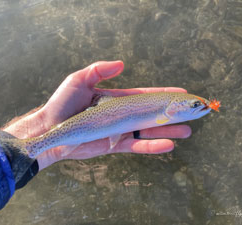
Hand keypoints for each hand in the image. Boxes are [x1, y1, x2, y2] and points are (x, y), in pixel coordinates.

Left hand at [3, 61, 190, 169]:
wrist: (50, 130)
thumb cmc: (62, 104)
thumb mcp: (79, 80)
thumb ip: (99, 70)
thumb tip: (122, 63)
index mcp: (117, 99)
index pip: (145, 96)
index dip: (163, 94)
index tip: (181, 93)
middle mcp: (122, 115)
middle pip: (152, 114)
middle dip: (171, 114)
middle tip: (191, 114)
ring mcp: (120, 131)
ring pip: (149, 132)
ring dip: (168, 131)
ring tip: (187, 131)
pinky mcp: (115, 145)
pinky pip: (137, 146)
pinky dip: (152, 146)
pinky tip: (169, 144)